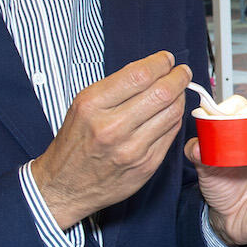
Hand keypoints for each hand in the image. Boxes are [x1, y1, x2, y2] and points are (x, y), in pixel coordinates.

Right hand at [32, 51, 191, 229]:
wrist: (65, 186)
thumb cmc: (74, 143)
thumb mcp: (82, 106)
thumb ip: (115, 87)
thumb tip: (151, 69)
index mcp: (92, 106)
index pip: (139, 75)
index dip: (160, 63)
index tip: (166, 59)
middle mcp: (112, 127)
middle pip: (162, 93)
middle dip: (178, 77)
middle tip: (182, 72)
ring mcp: (132, 149)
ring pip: (172, 113)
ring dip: (180, 97)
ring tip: (178, 91)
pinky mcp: (146, 165)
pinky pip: (171, 134)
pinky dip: (175, 119)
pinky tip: (170, 113)